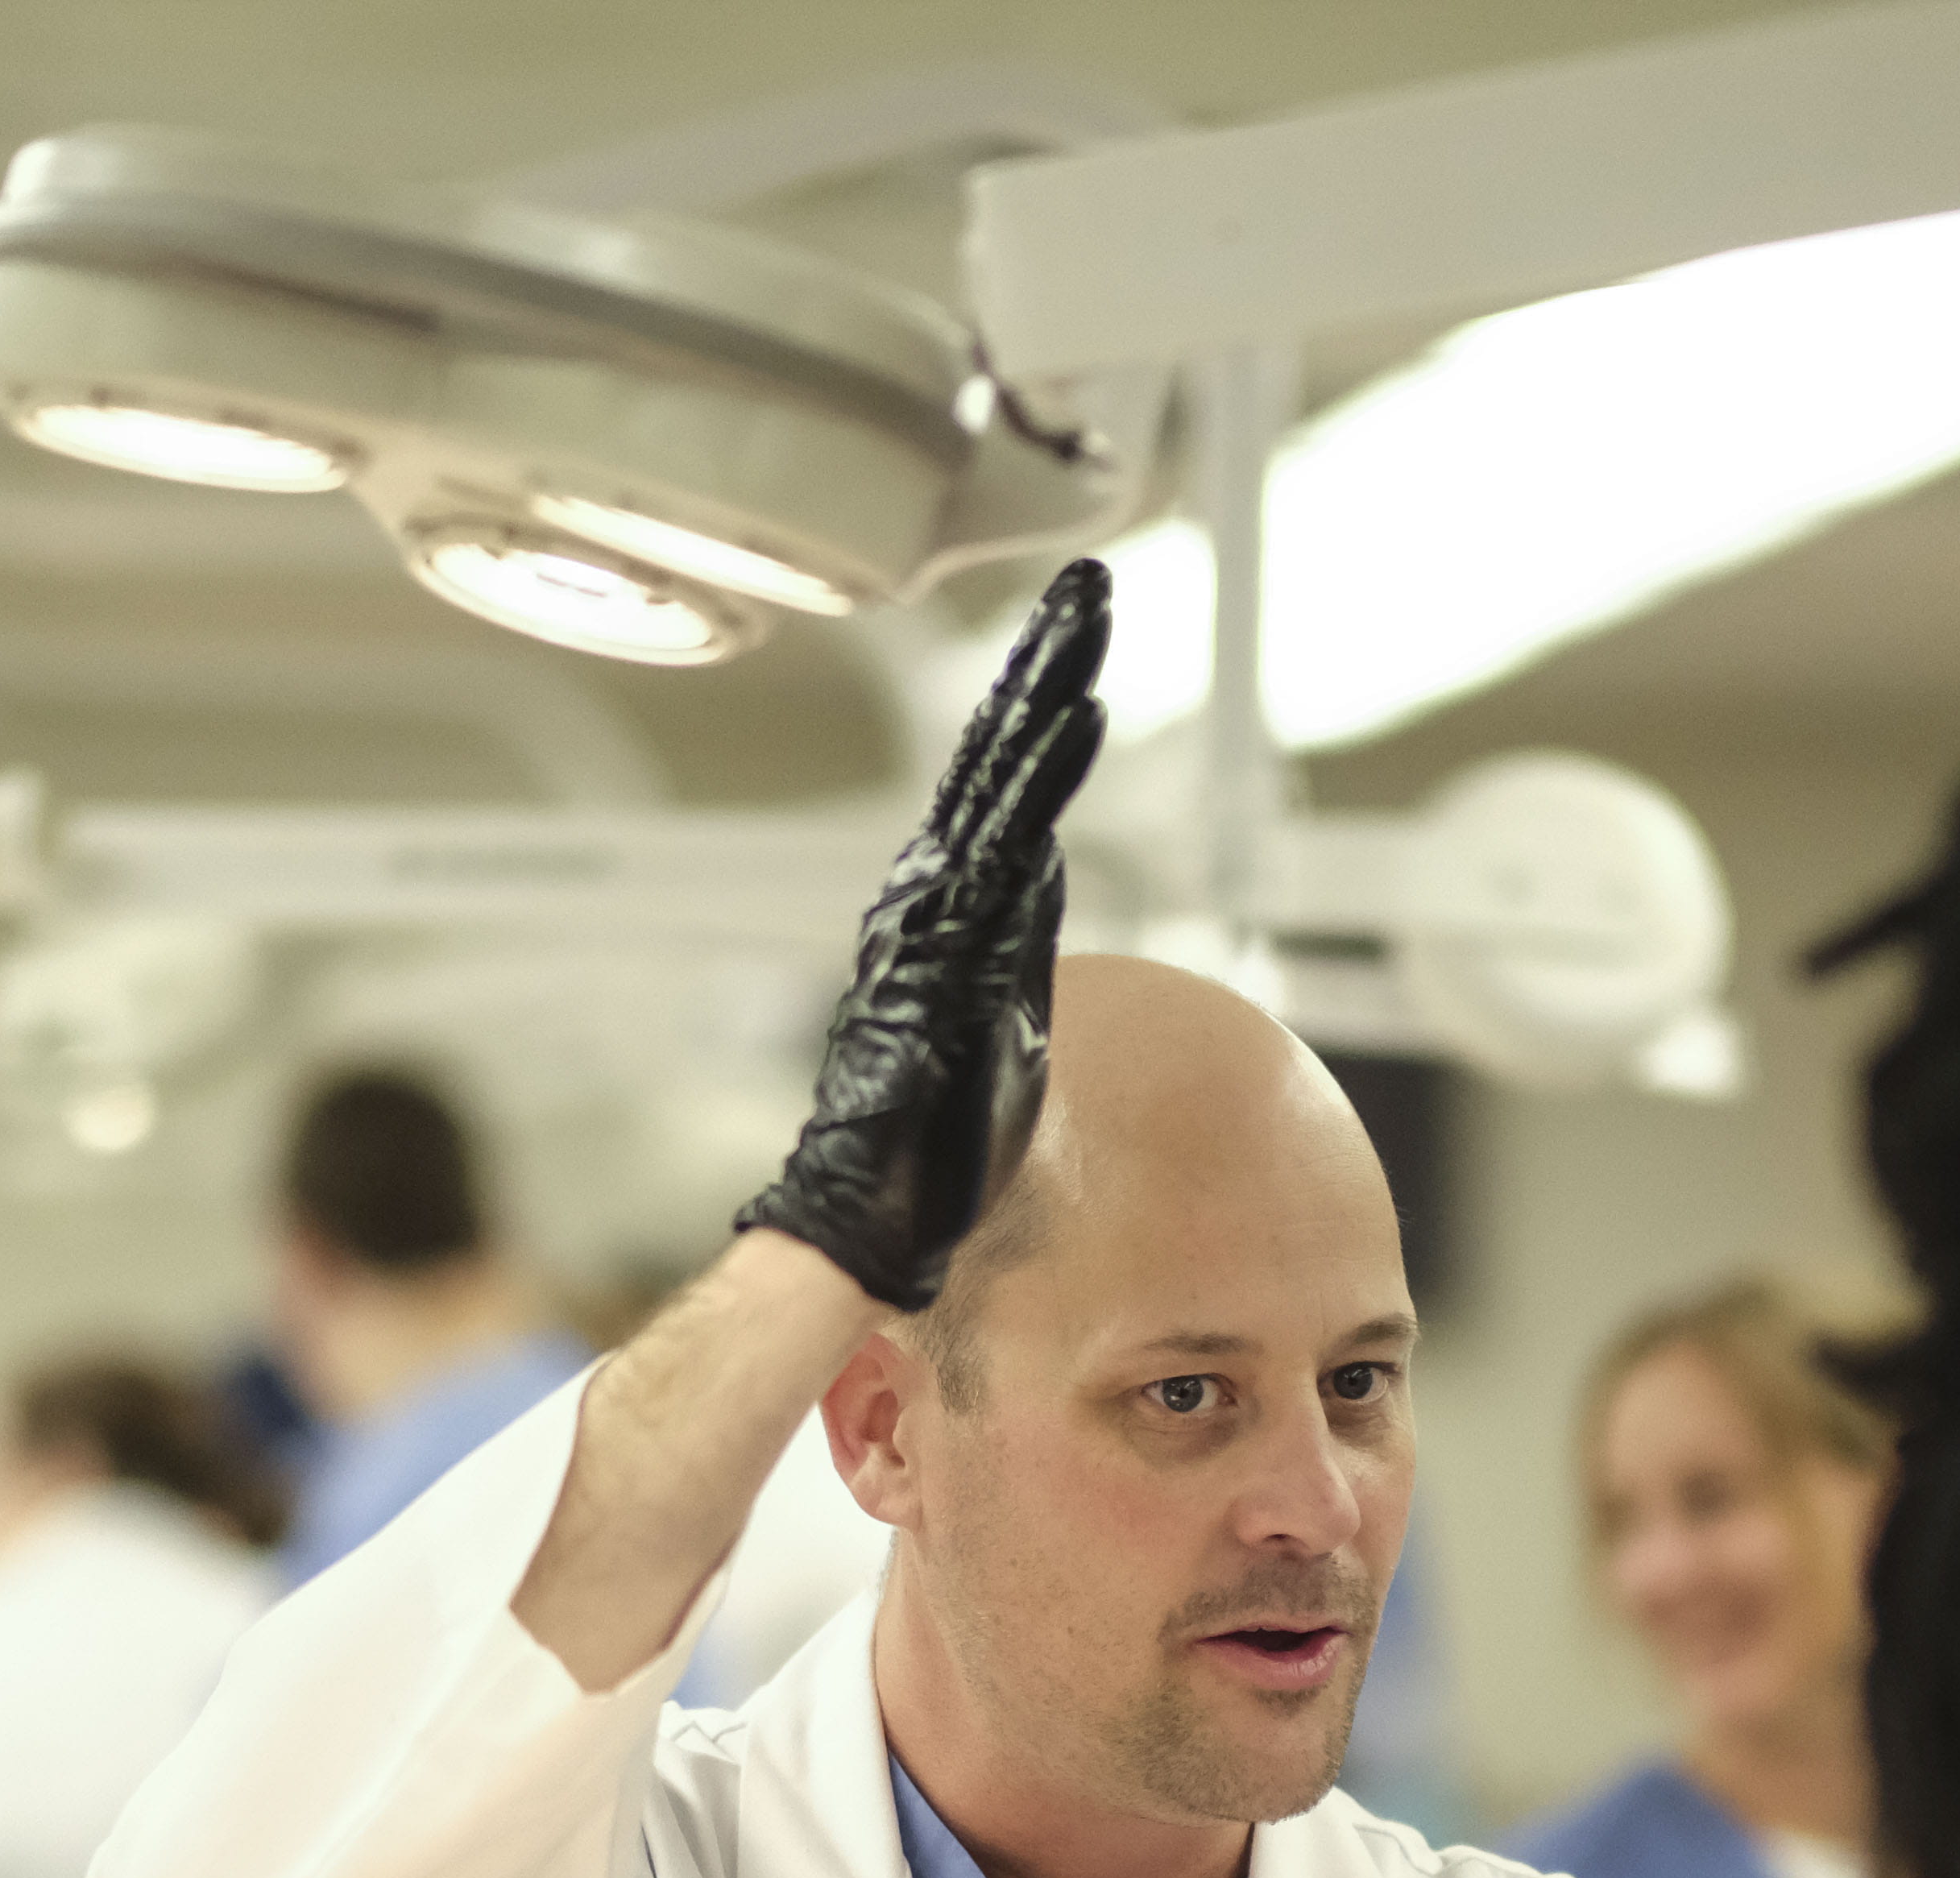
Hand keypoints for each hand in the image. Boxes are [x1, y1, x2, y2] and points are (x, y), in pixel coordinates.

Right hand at [739, 559, 1109, 1310]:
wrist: (869, 1206)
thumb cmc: (920, 1147)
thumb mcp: (980, 1039)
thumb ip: (998, 966)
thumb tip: (1027, 914)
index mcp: (945, 914)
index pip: (996, 793)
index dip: (1031, 716)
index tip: (1068, 648)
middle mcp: (936, 896)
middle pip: (997, 757)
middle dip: (1043, 665)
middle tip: (1086, 589)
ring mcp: (941, 913)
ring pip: (1002, 775)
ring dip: (1048, 689)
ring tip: (1090, 615)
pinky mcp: (957, 941)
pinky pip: (1012, 835)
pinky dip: (1044, 771)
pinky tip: (1080, 713)